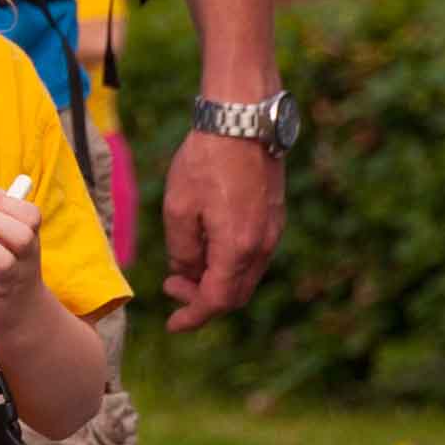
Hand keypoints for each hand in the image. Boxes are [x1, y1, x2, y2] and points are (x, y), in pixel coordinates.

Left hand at [161, 130, 284, 332]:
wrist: (243, 120)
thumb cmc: (206, 160)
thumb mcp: (178, 209)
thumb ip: (182, 251)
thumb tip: (186, 274)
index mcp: (238, 248)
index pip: (217, 301)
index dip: (193, 317)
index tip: (172, 324)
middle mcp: (263, 244)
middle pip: (235, 294)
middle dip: (201, 299)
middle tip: (170, 287)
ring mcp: (273, 230)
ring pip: (245, 275)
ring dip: (214, 280)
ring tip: (182, 267)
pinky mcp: (273, 216)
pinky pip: (252, 254)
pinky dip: (227, 263)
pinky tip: (205, 246)